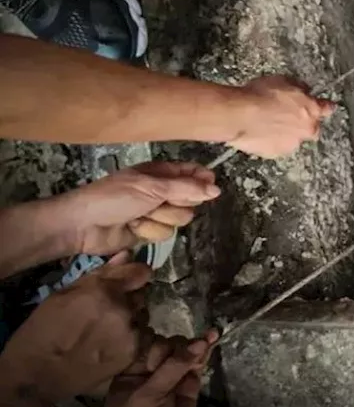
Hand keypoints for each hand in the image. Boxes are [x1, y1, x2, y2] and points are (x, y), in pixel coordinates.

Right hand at [0, 254, 150, 406]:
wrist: (36, 376)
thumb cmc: (42, 332)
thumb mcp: (62, 296)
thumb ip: (99, 275)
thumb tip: (126, 256)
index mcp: (103, 291)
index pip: (140, 273)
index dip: (134, 276)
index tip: (128, 282)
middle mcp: (122, 309)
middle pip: (139, 296)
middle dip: (127, 301)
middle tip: (104, 314)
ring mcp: (130, 333)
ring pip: (141, 317)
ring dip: (129, 320)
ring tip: (104, 333)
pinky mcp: (133, 353)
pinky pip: (140, 337)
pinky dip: (129, 339)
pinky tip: (107, 347)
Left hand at [63, 162, 221, 255]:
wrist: (83, 225)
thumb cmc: (114, 197)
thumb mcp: (151, 187)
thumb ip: (186, 188)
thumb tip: (217, 189)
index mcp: (160, 173)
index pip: (191, 172)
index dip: (202, 179)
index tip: (210, 187)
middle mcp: (161, 191)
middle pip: (191, 199)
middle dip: (177, 203)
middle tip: (159, 202)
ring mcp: (156, 212)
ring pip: (180, 219)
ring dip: (160, 219)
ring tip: (140, 216)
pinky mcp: (149, 232)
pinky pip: (165, 233)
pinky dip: (149, 231)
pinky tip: (134, 228)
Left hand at [104, 330, 216, 406]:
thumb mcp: (149, 394)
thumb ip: (173, 367)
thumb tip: (200, 342)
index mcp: (133, 369)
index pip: (149, 346)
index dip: (162, 345)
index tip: (170, 352)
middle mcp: (153, 369)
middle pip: (171, 347)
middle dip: (182, 347)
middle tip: (193, 349)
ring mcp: (172, 376)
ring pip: (186, 354)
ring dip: (198, 346)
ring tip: (209, 338)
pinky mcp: (189, 385)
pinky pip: (197, 366)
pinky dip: (205, 355)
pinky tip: (212, 338)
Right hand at [228, 75, 334, 157]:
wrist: (241, 115)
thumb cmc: (260, 95)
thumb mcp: (284, 81)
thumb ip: (300, 87)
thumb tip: (305, 90)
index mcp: (311, 110)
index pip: (327, 108)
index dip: (325, 107)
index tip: (327, 108)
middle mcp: (306, 129)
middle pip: (312, 128)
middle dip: (303, 124)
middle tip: (287, 117)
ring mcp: (291, 143)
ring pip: (293, 139)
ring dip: (286, 133)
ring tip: (267, 124)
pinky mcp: (275, 153)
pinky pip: (276, 147)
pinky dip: (271, 141)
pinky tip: (260, 132)